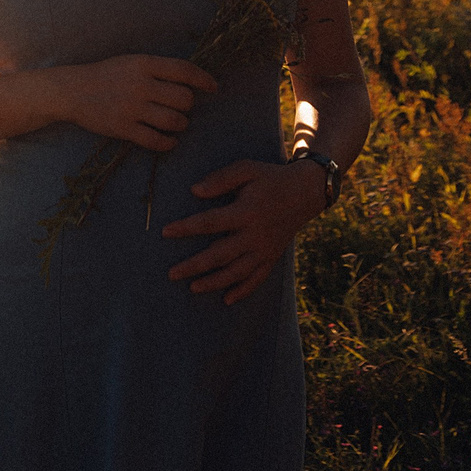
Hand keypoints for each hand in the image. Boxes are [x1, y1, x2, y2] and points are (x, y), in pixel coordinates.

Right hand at [62, 54, 217, 151]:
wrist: (73, 90)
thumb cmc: (107, 74)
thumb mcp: (132, 62)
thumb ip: (158, 69)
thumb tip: (191, 81)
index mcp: (144, 64)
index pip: (184, 70)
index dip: (204, 79)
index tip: (213, 87)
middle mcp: (140, 85)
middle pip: (184, 99)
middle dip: (187, 106)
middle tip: (180, 108)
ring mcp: (132, 108)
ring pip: (174, 122)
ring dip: (180, 125)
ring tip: (175, 123)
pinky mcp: (124, 128)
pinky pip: (156, 141)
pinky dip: (168, 143)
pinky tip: (169, 141)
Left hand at [161, 159, 326, 303]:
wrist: (306, 192)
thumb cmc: (270, 178)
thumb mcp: (247, 169)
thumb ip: (220, 179)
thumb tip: (194, 191)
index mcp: (246, 211)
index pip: (210, 222)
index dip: (186, 228)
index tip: (165, 232)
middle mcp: (255, 235)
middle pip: (220, 254)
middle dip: (195, 266)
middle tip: (172, 274)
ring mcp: (265, 249)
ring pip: (237, 272)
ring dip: (214, 282)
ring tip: (193, 288)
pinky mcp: (272, 257)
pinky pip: (258, 279)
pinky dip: (243, 291)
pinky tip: (226, 300)